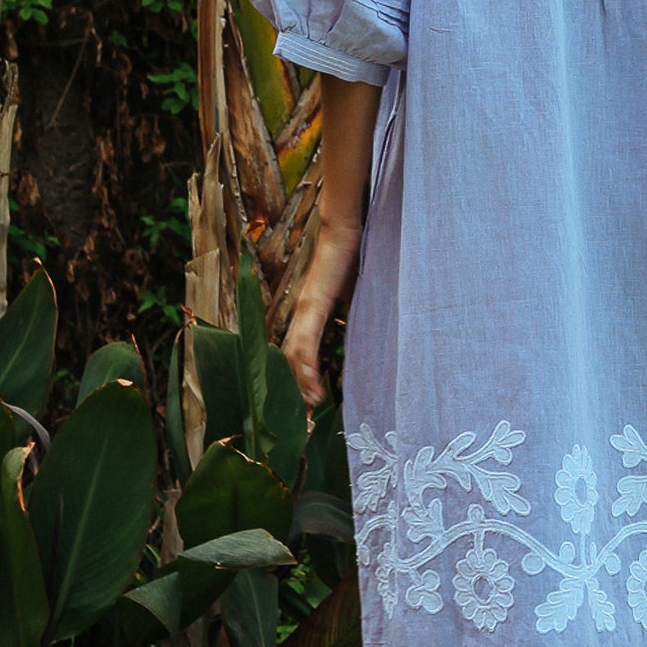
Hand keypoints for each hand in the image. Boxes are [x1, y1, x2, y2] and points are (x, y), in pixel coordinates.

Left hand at [281, 218, 362, 407]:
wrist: (346, 230)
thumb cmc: (352, 259)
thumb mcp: (354, 298)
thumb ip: (351, 318)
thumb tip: (357, 339)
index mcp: (309, 314)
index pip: (298, 353)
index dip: (301, 378)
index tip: (311, 401)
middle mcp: (301, 314)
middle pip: (288, 360)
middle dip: (295, 390)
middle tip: (305, 416)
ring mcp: (305, 310)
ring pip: (293, 355)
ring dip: (300, 384)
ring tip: (310, 406)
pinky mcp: (313, 304)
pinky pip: (306, 341)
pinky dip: (307, 366)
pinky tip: (312, 385)